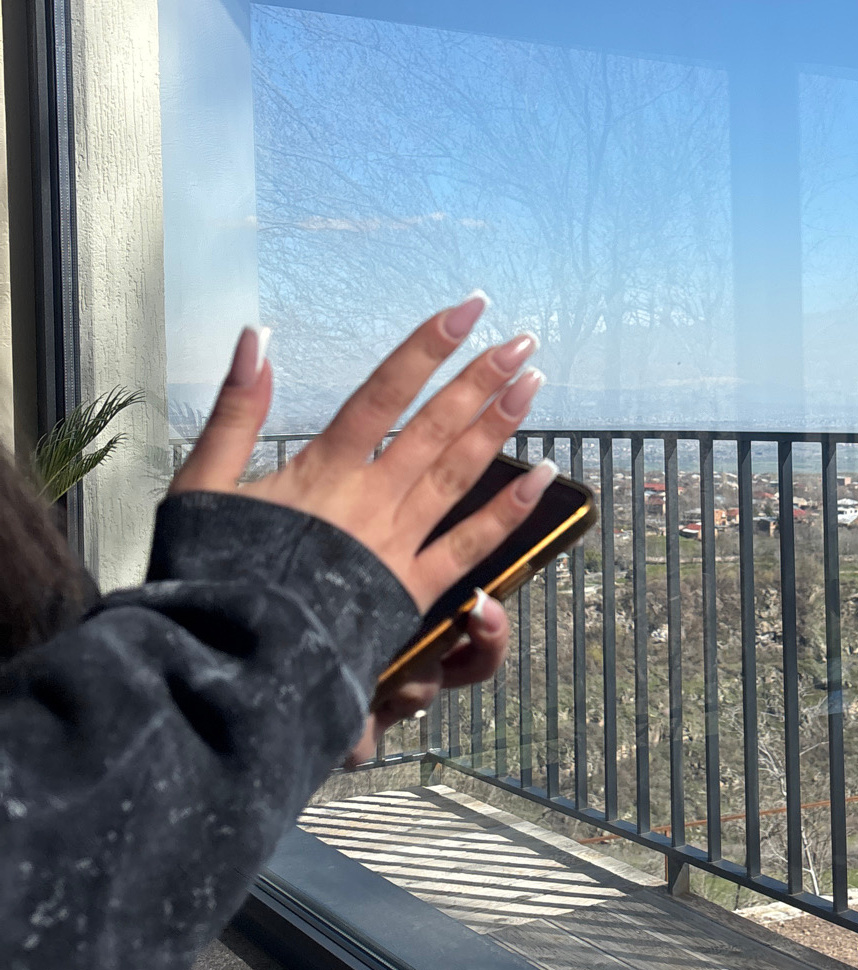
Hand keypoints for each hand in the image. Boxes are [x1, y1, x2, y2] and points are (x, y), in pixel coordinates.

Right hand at [171, 298, 554, 763]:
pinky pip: (470, 544)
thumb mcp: (203, 485)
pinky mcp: (411, 590)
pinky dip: (508, 510)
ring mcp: (396, 544)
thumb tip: (258, 337)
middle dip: (480, 379)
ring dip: (498, 426)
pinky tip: (542, 478)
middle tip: (522, 340)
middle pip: (434, 427)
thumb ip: (235, 411)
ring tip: (533, 383)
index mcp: (322, 471)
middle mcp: (369, 500)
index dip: (427, 347)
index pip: (384, 393)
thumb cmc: (209, 574)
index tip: (467, 309)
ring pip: (458, 474)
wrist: (229, 660)